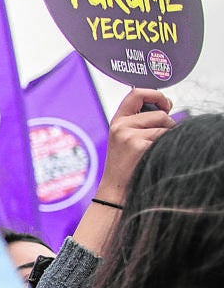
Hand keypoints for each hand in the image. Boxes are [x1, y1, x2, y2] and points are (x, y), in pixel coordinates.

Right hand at [71, 88, 173, 254]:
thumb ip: (140, 123)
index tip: (166, 103)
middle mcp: (121, 126)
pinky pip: (167, 139)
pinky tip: (157, 159)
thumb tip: (168, 108)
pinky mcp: (139, 146)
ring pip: (167, 126)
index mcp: (117, 122)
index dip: (155, 94)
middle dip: (168, 126)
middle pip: (160, 114)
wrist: (116, 193)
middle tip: (159, 144)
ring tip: (156, 154)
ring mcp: (129, 135)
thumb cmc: (127, 169)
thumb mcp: (125, 141)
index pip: (135, 93)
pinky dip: (168, 148)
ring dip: (169, 139)